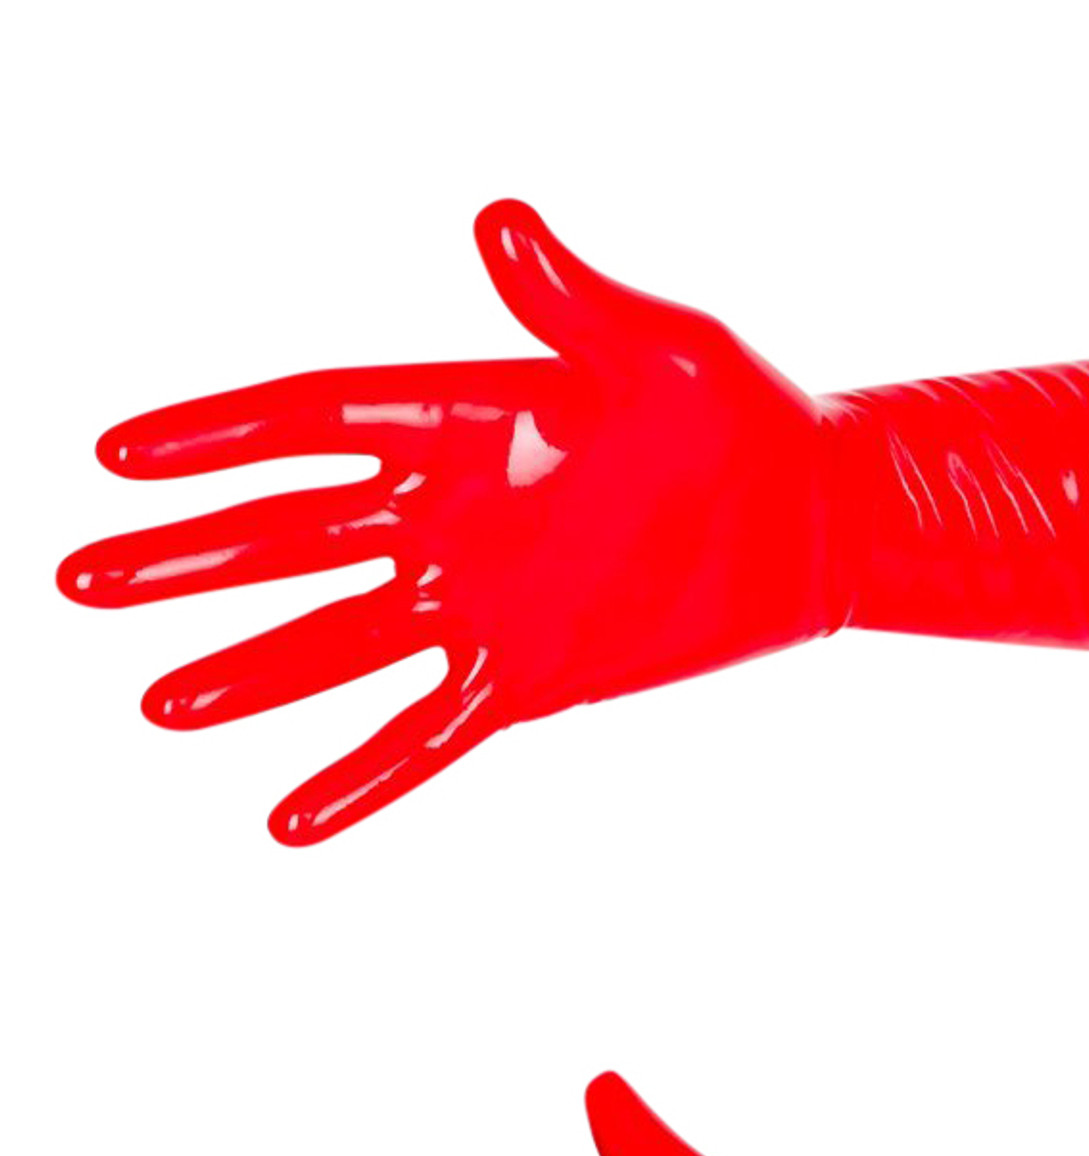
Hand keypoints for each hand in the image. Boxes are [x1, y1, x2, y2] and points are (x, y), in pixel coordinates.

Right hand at [59, 203, 841, 844]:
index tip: (118, 457)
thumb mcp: (664, 350)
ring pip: (339, 641)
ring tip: (158, 704)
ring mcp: (488, 600)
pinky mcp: (534, 675)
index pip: (312, 421)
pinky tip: (291, 820)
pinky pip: (429, 731)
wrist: (823, 520)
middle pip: (294, 536)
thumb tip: (501, 220)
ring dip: (252, 672)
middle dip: (192, 559)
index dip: (216, 438)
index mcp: (467, 419)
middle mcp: (457, 514)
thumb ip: (573, 306)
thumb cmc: (748, 415)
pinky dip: (365, 775)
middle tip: (83, 581)